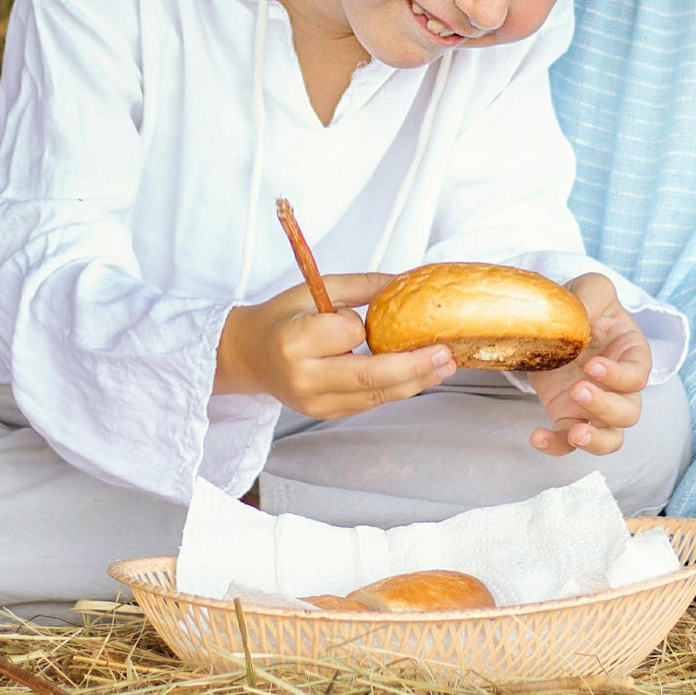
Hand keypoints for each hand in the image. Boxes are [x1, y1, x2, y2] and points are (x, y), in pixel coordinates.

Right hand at [213, 272, 455, 418]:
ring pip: (375, 394)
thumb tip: (406, 280)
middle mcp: (304, 378)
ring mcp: (314, 403)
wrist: (248, 355)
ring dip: (414, 381)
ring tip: (444, 366)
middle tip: (447, 355)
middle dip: (415, 367)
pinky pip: (368, 402)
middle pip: (371, 376)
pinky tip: (416, 375)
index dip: (363, 323)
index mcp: (295, 341)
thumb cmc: (281, 317)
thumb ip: (362, 286)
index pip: (348, 333)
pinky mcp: (323, 414)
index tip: (361, 315)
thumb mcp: (315, 289)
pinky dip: (394, 388)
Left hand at [524, 273, 653, 456]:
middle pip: (628, 413)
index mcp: (632, 354)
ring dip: (596, 441)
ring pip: (610, 437)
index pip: (638, 374)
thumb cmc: (585, 303)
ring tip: (574, 433)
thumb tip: (581, 315)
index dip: (619, 376)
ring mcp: (595, 406)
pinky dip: (556, 445)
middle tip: (578, 390)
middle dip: (605, 407)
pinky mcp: (568, 416)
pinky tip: (537, 437)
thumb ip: (592, 295)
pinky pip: (569, 441)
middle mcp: (620, 386)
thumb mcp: (592, 288)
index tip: (592, 366)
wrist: (558, 318)